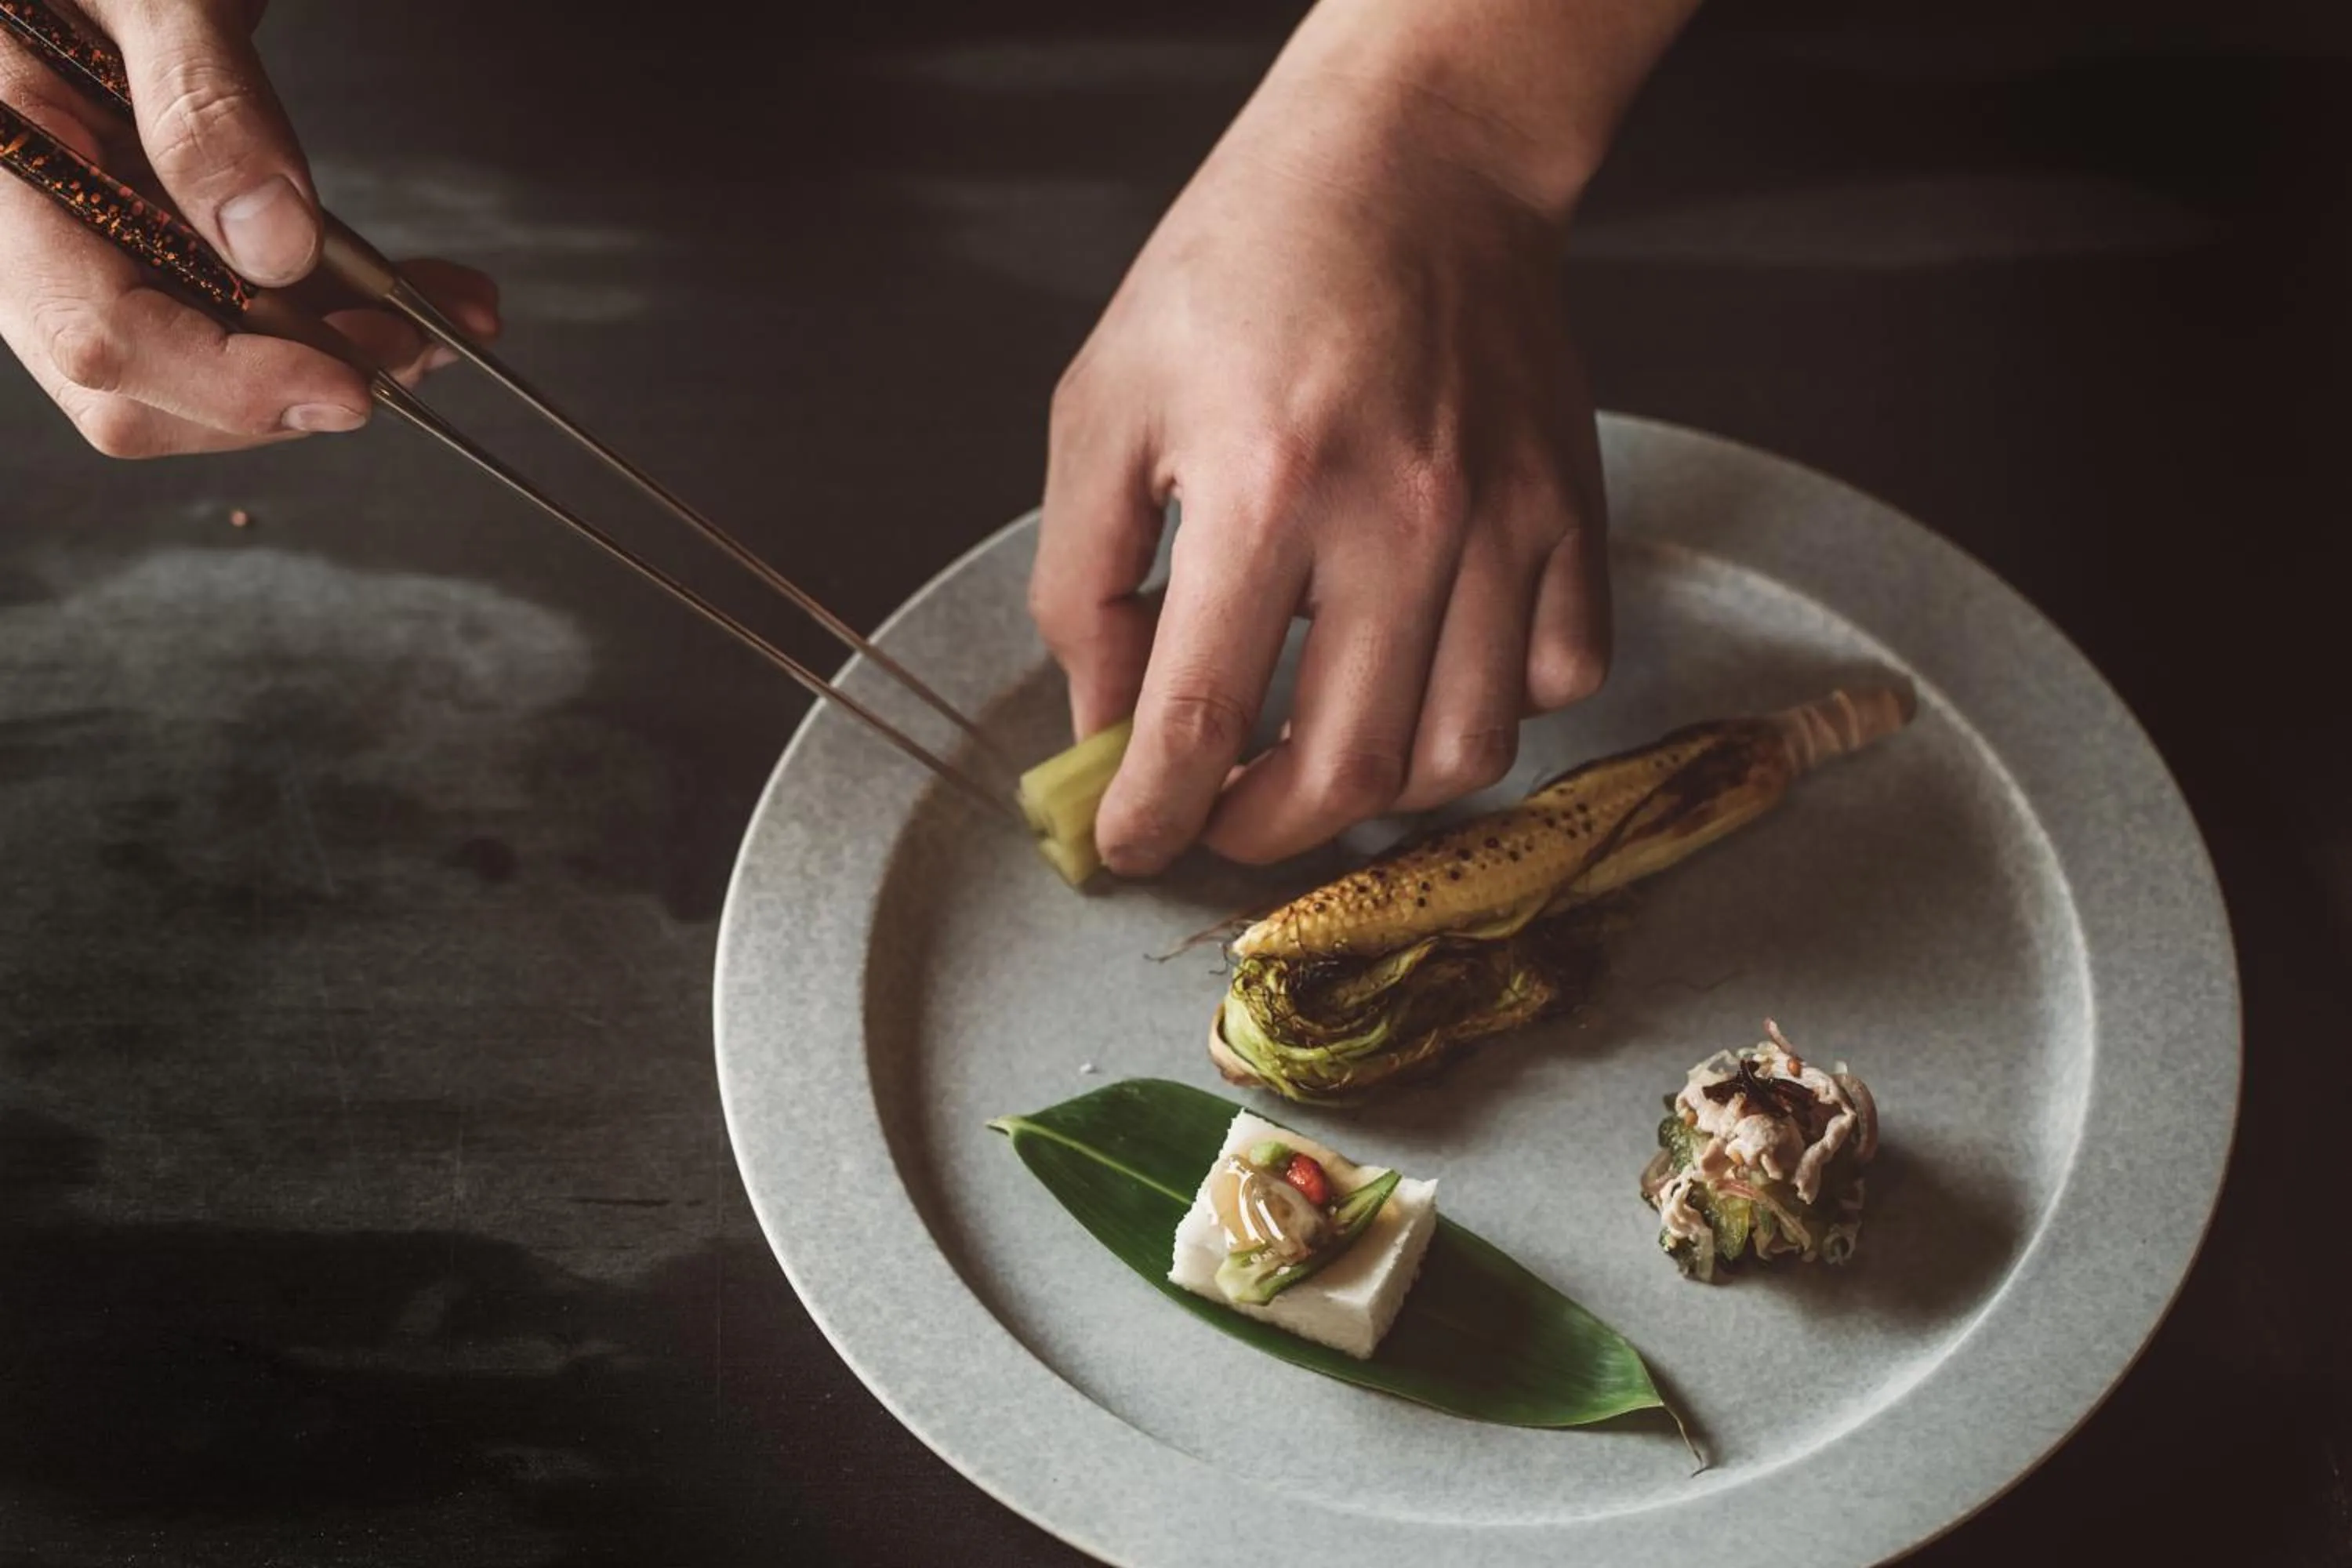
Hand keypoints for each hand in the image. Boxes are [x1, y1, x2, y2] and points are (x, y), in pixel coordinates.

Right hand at [0, 0, 498, 456]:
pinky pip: (241, 323)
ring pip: (205, 374)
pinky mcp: (155, 253)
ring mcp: (92, 252)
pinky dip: (336, 324)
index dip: (227, 382)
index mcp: (8, 177)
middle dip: (296, 388)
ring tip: (442, 322)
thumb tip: (274, 241)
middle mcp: (37, 234)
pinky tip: (417, 301)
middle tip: (414, 346)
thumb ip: (202, 105)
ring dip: (337, 361)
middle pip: (150, 387)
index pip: (99, 333)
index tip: (345, 387)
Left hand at [1033, 42, 1615, 875]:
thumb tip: (1102, 728)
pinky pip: (1561, 676)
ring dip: (1379, 793)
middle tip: (1218, 817)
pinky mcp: (1572, 510)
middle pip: (1347, 770)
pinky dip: (1497, 708)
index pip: (1201, 721)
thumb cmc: (1240, 272)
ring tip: (1318, 757)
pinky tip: (1430, 672)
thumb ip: (1084, 584)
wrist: (1409, 166)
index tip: (1129, 846)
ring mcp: (1504, 519)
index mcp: (1264, 487)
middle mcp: (1400, 517)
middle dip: (1263, 833)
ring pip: (1465, 751)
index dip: (1153, 816)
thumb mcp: (1105, 408)